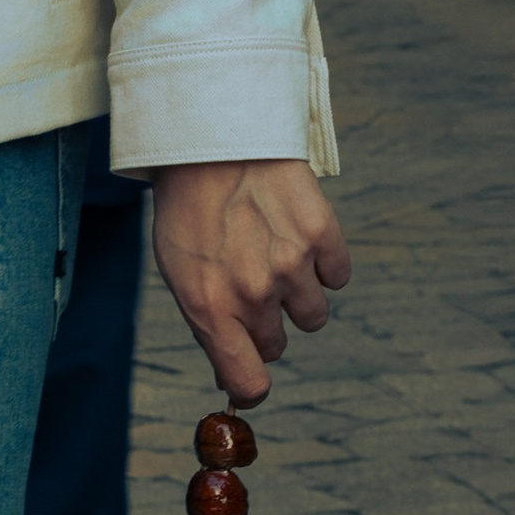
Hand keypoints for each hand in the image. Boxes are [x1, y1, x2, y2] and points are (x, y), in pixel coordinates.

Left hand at [151, 158, 349, 402]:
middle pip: (278, 344)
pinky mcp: (322, 235)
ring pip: (313, 315)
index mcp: (210, 307)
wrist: (211, 131)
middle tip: (247, 272)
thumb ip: (207, 323)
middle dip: (265, 319)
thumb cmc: (189, 203)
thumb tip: (234, 378)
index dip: (252, 382)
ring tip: (270, 245)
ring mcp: (291, 264)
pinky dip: (324, 260)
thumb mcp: (177, 265)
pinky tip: (295, 228)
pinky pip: (337, 275)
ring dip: (297, 290)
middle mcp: (253, 293)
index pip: (249, 382)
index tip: (252, 373)